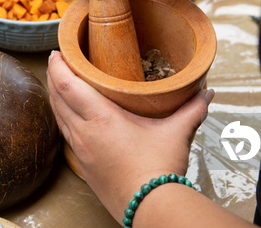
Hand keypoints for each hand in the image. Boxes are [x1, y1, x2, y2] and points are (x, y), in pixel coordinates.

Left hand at [46, 50, 213, 220]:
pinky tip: (69, 117)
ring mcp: (79, 151)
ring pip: (58, 117)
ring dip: (55, 97)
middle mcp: (83, 133)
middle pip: (57, 98)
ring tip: (60, 84)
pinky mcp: (81, 166)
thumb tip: (206, 92)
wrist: (149, 207)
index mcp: (101, 118)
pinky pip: (64, 135)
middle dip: (54, 77)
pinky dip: (62, 119)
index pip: (68, 85)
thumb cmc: (159, 170)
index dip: (58, 66)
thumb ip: (192, 109)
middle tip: (57, 62)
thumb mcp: (176, 133)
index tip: (57, 52)